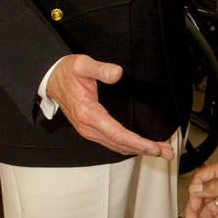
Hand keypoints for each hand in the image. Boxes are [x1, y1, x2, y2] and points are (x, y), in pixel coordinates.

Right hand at [45, 54, 174, 157]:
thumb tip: (117, 73)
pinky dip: (129, 146)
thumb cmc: (66, 73)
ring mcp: (88, 131)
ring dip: (139, 150)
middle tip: (167, 152)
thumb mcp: (81, 64)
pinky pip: (112, 143)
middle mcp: (88, 127)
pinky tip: (140, 146)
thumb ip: (100, 69)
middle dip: (145, 149)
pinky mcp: (91, 130)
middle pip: (121, 144)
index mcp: (88, 113)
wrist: (50, 79)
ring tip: (160, 150)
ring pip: (117, 146)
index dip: (138, 142)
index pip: (118, 134)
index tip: (155, 146)